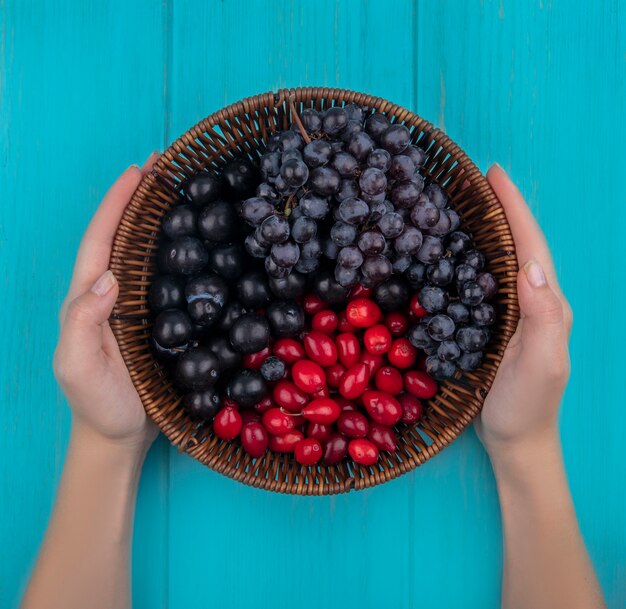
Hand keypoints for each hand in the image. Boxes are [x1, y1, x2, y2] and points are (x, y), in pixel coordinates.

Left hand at [53, 153, 160, 452]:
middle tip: (164, 166)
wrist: (118, 436)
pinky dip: (176, 252)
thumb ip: (83, 322)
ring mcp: (134, 307)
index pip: (101, 240)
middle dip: (138, 198)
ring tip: (180, 191)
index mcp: (88, 298)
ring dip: (158, 219)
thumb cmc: (96, 404)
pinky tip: (194, 243)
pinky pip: (165, 278)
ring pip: (144, 252)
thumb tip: (107, 276)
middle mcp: (111, 294)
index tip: (138, 172)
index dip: (117, 204)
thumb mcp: (77, 366)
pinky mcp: (156, 320)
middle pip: (122, 236)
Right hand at [474, 164, 573, 457]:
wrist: (517, 442)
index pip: (531, 247)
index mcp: (547, 306)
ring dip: (491, 228)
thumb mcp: (542, 364)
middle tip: (480, 179)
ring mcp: (515, 315)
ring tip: (470, 203)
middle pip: (520, 245)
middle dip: (504, 209)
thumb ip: (543, 317)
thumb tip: (532, 267)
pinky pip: (487, 283)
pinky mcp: (496, 326)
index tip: (494, 174)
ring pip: (504, 261)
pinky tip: (460, 252)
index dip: (514, 209)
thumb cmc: (528, 406)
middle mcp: (534, 303)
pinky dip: (476, 258)